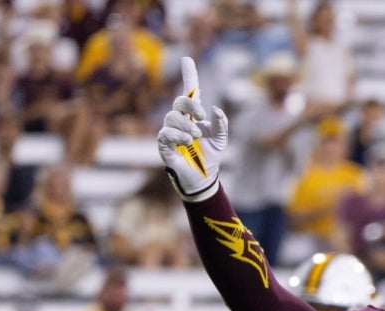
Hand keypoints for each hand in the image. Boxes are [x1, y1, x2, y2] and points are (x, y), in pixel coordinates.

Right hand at [157, 56, 226, 200]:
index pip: (190, 92)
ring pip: (171, 118)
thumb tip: (215, 109)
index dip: (189, 75)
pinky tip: (186, 141)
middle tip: (201, 117)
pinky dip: (176, 135)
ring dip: (186, 126)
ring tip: (195, 138)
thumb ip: (221, 124)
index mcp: (194, 116)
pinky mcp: (164, 146)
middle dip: (189, 105)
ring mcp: (170, 132)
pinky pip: (165, 133)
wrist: (204, 177)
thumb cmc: (210, 156)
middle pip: (179, 101)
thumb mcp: (220, 139)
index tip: (188, 59)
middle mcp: (180, 121)